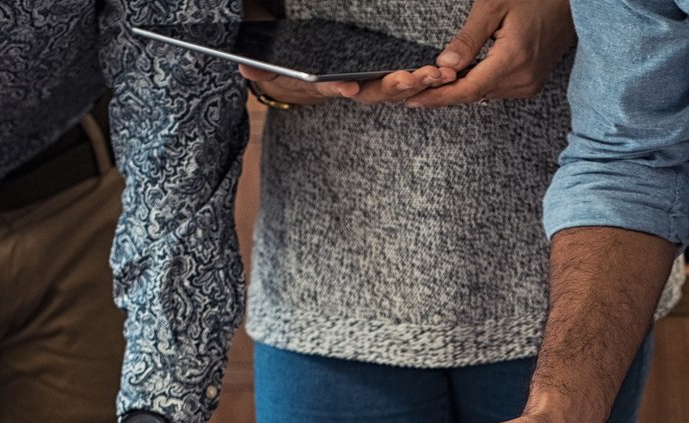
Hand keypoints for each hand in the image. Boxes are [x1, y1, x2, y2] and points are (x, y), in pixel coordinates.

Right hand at [239, 63, 450, 108]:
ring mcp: (373, 86)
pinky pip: (410, 81)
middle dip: (395, 86)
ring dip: (420, 83)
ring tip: (440, 76)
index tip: (348, 86)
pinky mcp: (388, 79)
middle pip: (376, 91)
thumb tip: (240, 65)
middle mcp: (354, 89)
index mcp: (328, 86)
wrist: (305, 79)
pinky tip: (447, 73)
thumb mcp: (270, 72)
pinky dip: (427, 78)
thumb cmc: (290, 73)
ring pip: (398, 87)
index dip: (340, 87)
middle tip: (414, 78)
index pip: (333, 87)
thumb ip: (259, 70)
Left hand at [407, 0, 575, 108]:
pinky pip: (497, 89)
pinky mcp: (532, 83)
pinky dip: (478, 84)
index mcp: (513, 60)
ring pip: (484, 93)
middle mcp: (523, 79)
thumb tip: (444, 65)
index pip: (468, 89)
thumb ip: (468, 39)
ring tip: (435, 83)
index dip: (439, 97)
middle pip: (474, 94)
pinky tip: (464, 76)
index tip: (414, 101)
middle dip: (445, 92)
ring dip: (461, 88)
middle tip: (416, 89)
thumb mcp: (493, 7)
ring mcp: (529, 84)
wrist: (572, 4)